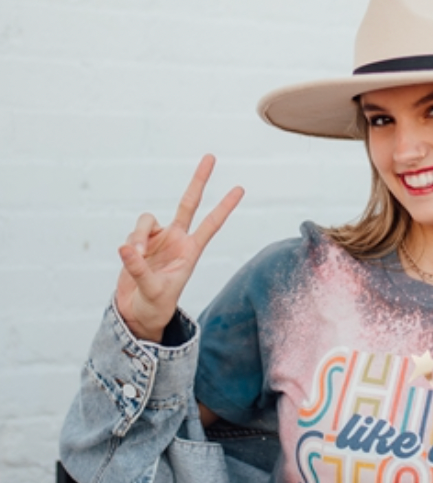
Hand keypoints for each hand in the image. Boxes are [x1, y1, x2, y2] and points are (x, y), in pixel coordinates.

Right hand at [115, 155, 244, 341]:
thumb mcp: (152, 290)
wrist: (140, 311)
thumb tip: (128, 247)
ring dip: (139, 237)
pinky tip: (130, 258)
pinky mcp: (140, 241)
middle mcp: (177, 240)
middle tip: (211, 156)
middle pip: (188, 203)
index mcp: (191, 252)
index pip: (211, 225)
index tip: (239, 189)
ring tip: (137, 258)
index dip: (224, 207)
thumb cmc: (155, 304)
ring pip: (147, 220)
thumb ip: (140, 268)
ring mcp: (158, 238)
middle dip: (199, 180)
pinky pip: (134, 233)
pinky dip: (130, 244)